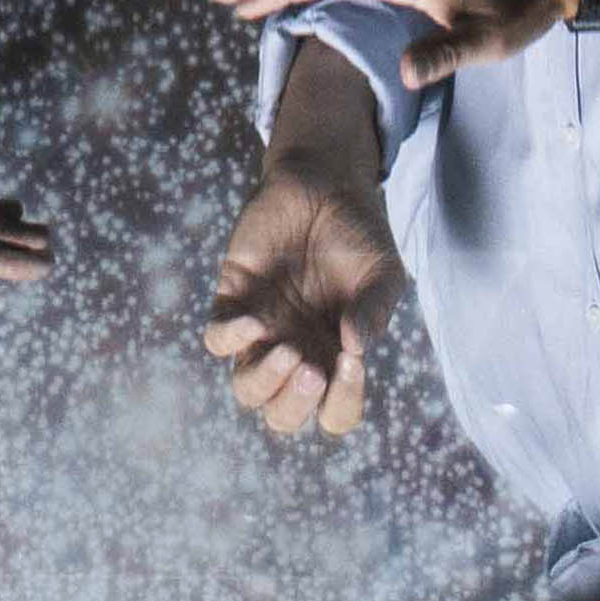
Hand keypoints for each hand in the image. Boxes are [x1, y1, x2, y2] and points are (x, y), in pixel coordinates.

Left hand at [198, 157, 400, 438]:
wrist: (326, 185)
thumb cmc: (358, 236)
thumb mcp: (382, 274)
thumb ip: (374, 312)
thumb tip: (355, 348)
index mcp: (334, 359)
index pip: (335, 412)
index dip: (343, 403)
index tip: (352, 362)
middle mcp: (297, 354)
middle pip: (281, 415)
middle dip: (295, 405)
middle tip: (312, 370)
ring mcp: (262, 332)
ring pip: (246, 389)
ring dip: (264, 381)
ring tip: (287, 351)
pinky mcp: (233, 300)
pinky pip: (217, 339)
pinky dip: (231, 339)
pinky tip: (257, 319)